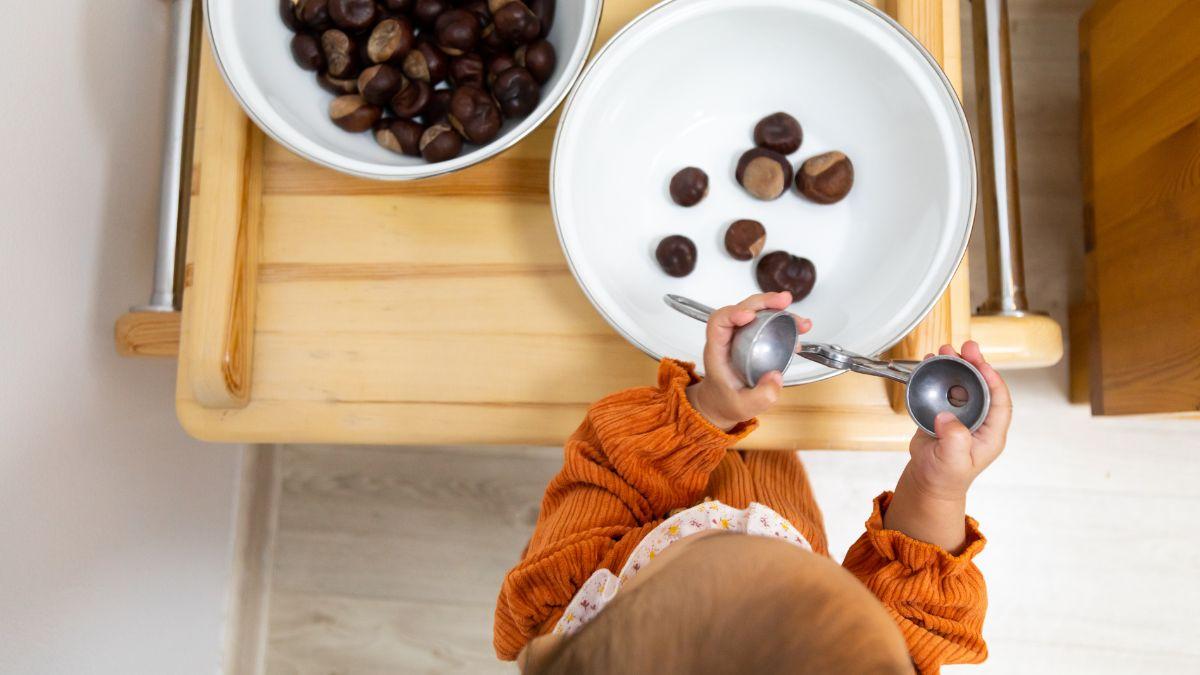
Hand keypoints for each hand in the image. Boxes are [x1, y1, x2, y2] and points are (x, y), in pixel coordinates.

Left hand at [685, 292, 811, 430]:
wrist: (723, 403)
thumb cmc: (726, 401)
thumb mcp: (742, 406)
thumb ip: (759, 396)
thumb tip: (776, 376)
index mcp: (718, 351)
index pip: (718, 322)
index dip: (732, 313)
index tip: (750, 315)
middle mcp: (728, 338)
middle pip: (742, 309)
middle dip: (763, 302)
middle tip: (784, 301)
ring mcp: (741, 336)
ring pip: (758, 313)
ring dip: (779, 310)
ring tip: (801, 321)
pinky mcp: (754, 338)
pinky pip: (768, 323)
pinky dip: (784, 322)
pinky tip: (800, 329)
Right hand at [884, 341, 1010, 550]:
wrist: (928, 480)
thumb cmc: (945, 477)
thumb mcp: (953, 461)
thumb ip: (954, 440)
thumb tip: (947, 417)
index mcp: (991, 433)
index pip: (1000, 402)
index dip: (994, 381)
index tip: (982, 366)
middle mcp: (979, 420)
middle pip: (982, 386)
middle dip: (976, 365)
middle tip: (967, 348)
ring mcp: (962, 414)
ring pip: (963, 383)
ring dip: (956, 365)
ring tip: (946, 350)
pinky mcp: (944, 411)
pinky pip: (944, 387)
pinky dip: (938, 372)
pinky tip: (931, 362)